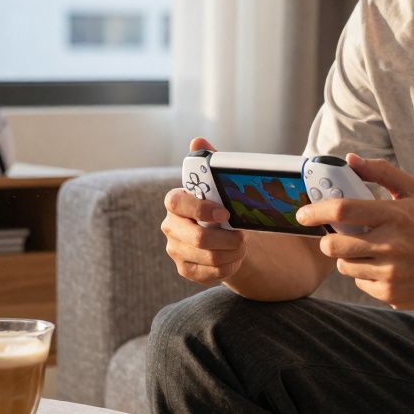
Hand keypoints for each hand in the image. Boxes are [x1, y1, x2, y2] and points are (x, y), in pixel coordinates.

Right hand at [161, 138, 246, 284]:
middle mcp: (170, 226)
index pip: (177, 202)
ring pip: (209, 257)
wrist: (224, 235)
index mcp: (175, 202)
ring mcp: (175, 249)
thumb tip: (197, 141)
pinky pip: (212, 273)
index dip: (202, 208)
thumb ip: (208, 163)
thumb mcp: (218, 185)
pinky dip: (229, 266)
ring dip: (232, 252)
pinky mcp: (185, 269)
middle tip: (242, 236)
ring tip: (241, 245)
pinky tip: (234, 257)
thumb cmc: (219, 205)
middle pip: (198, 238)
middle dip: (227, 238)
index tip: (226, 212)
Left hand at [295, 153, 413, 308]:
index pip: (343, 210)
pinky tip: (385, 267)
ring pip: (344, 266)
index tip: (302, 213)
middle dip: (327, 241)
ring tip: (369, 250)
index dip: (315, 211)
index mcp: (394, 215)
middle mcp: (391, 245)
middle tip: (336, 237)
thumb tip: (350, 159)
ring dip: (348, 258)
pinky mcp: (392, 294)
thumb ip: (381, 172)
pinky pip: (360, 283)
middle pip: (334, 246)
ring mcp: (391, 273)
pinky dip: (365, 275)